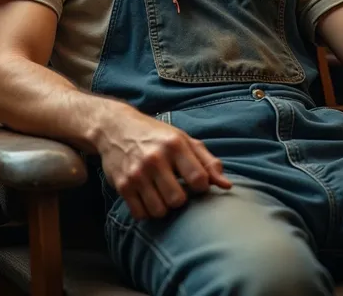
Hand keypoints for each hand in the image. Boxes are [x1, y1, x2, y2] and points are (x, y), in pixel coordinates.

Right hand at [98, 106, 231, 219]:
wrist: (116, 128)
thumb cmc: (156, 135)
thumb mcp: (183, 140)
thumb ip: (207, 161)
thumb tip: (226, 185)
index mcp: (175, 145)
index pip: (199, 180)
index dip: (201, 187)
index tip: (195, 183)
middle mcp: (155, 158)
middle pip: (178, 200)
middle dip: (180, 199)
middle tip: (175, 189)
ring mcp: (137, 173)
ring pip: (159, 210)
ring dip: (163, 207)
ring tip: (161, 194)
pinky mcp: (122, 185)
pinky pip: (140, 214)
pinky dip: (146, 211)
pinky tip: (147, 198)